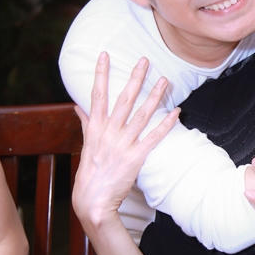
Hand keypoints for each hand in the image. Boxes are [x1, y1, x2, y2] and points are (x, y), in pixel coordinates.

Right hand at [72, 52, 178, 228]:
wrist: (93, 199)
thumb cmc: (89, 172)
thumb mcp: (86, 144)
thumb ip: (85, 123)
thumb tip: (78, 106)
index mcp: (95, 127)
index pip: (98, 95)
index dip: (101, 74)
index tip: (104, 56)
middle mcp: (108, 132)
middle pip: (124, 99)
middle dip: (135, 79)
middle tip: (145, 60)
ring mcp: (122, 144)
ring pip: (141, 115)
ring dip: (154, 96)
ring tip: (165, 80)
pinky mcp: (136, 157)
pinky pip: (153, 137)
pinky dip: (165, 124)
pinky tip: (176, 112)